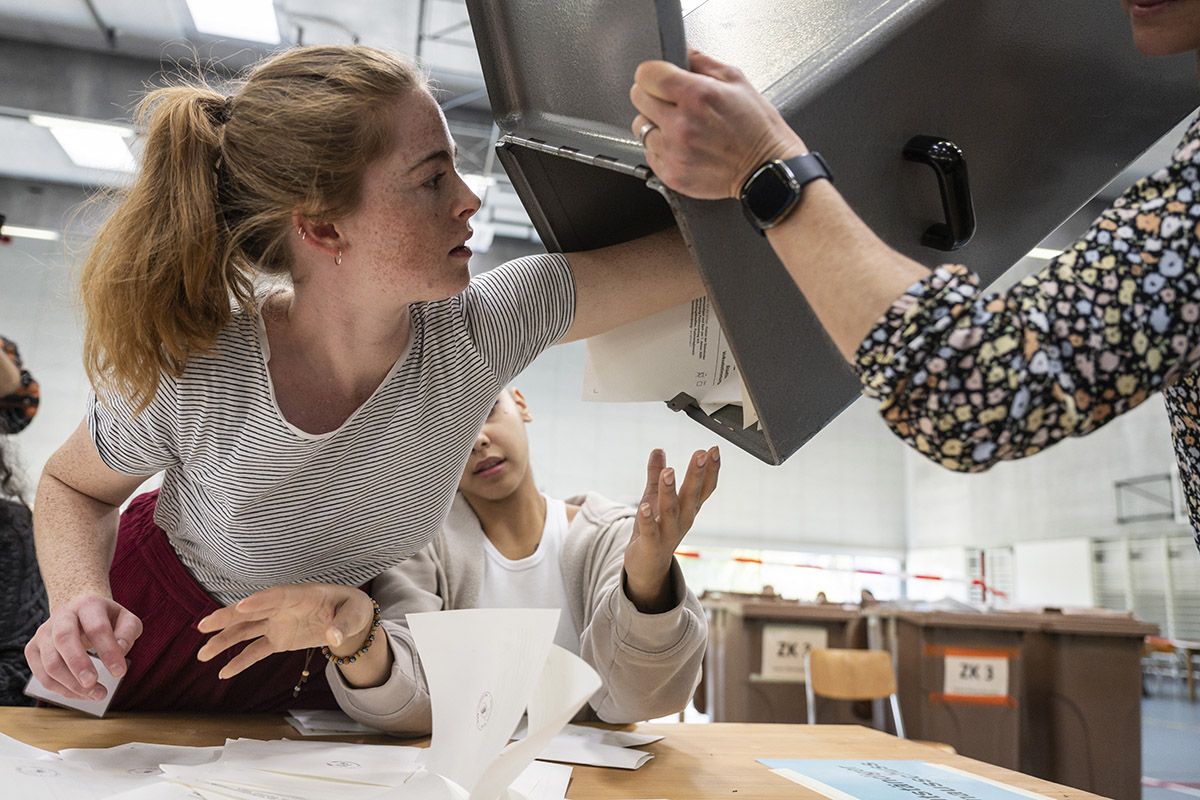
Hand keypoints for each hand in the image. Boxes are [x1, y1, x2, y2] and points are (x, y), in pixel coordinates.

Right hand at [24, 595, 140, 699]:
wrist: (80, 613)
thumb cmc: (107, 620)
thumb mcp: (126, 620)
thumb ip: (128, 633)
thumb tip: (120, 652)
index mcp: (88, 605)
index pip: (97, 628)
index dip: (108, 652)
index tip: (119, 672)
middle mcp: (62, 616)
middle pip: (64, 639)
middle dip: (78, 665)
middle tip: (93, 683)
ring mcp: (44, 633)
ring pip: (50, 663)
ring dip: (72, 685)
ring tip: (97, 694)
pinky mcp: (33, 649)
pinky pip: (43, 676)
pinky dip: (62, 690)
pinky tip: (81, 694)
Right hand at [197, 583, 373, 678]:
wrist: (350, 619)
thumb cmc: (352, 608)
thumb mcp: (355, 613)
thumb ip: (343, 624)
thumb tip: (334, 638)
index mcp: (303, 595)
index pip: (278, 595)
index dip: (260, 600)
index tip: (241, 606)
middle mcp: (284, 608)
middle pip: (251, 611)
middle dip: (227, 617)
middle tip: (204, 625)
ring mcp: (278, 623)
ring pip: (246, 630)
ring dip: (224, 640)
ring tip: (202, 653)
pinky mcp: (278, 639)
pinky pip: (256, 650)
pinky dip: (241, 661)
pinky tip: (223, 672)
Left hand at [623, 446, 719, 611]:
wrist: (647, 567)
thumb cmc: (654, 529)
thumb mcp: (654, 498)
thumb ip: (655, 475)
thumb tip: (658, 450)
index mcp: (688, 508)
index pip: (704, 488)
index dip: (711, 470)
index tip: (714, 449)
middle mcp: (683, 520)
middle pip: (692, 495)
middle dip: (696, 474)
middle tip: (700, 453)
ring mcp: (668, 534)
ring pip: (671, 511)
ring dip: (670, 491)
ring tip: (669, 471)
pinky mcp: (651, 545)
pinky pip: (650, 531)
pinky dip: (647, 519)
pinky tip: (643, 505)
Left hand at [630, 49, 806, 199]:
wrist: (767, 170)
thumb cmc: (757, 128)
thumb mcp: (737, 81)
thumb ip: (703, 62)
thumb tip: (682, 51)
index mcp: (696, 96)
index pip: (646, 74)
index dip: (653, 73)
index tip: (660, 78)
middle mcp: (681, 125)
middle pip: (638, 99)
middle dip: (652, 96)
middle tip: (671, 102)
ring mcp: (675, 152)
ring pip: (641, 128)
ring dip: (656, 125)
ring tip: (679, 127)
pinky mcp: (673, 175)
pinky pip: (650, 155)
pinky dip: (662, 150)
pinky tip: (683, 147)